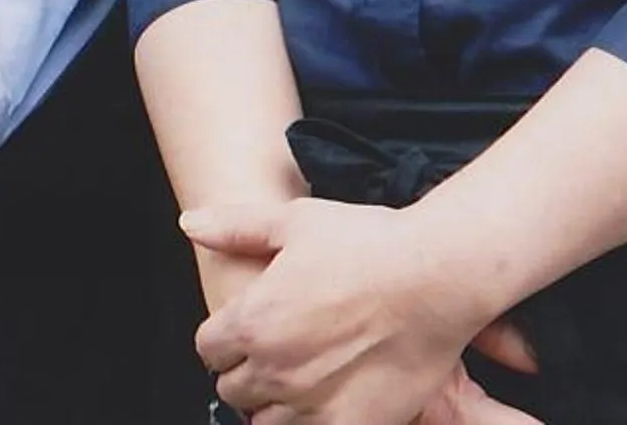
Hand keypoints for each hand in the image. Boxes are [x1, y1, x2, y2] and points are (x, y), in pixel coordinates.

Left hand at [186, 197, 541, 424]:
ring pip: (265, 423)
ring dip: (274, 403)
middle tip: (277, 350)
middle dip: (247, 371)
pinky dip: (310, 421)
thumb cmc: (368, 244)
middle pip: (233, 390)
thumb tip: (190, 224)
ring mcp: (311, 405)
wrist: (436, 277)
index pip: (208, 350)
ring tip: (302, 377)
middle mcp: (275, 370)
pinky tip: (328, 396)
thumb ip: (235, 228)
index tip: (246, 328)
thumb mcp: (294, 221)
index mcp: (253, 322)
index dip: (224, 338)